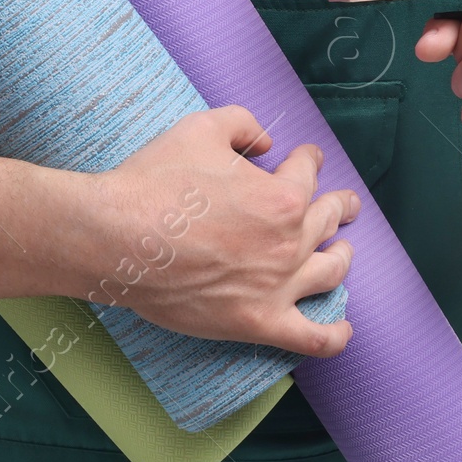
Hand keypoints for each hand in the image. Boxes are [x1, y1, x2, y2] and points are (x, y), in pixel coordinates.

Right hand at [88, 105, 358, 357]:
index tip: (306, 157)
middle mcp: (288, 242)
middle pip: (327, 221)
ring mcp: (276, 287)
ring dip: (342, 258)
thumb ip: (242, 124)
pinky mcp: (257, 323)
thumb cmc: (156, 181)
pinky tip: (343, 329)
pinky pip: (312, 337)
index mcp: (281, 195)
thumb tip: (267, 140)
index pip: (308, 172)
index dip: (309, 159)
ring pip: (329, 273)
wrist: (117, 237)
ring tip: (342, 253)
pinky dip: (334, 336)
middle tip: (343, 204)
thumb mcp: (200, 128)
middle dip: (339, 206)